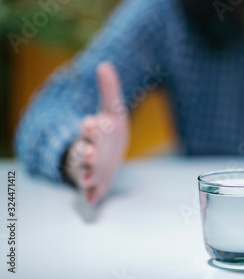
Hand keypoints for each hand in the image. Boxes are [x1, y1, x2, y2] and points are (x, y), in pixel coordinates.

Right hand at [64, 62, 128, 204]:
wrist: (105, 157)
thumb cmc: (106, 134)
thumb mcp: (112, 113)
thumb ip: (109, 92)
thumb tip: (104, 65)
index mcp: (92, 133)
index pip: (89, 129)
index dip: (91, 127)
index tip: (93, 122)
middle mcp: (87, 151)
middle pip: (83, 151)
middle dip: (86, 151)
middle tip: (91, 151)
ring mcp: (89, 169)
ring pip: (83, 172)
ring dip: (85, 174)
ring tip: (89, 177)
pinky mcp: (94, 185)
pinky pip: (89, 191)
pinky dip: (89, 195)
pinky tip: (92, 199)